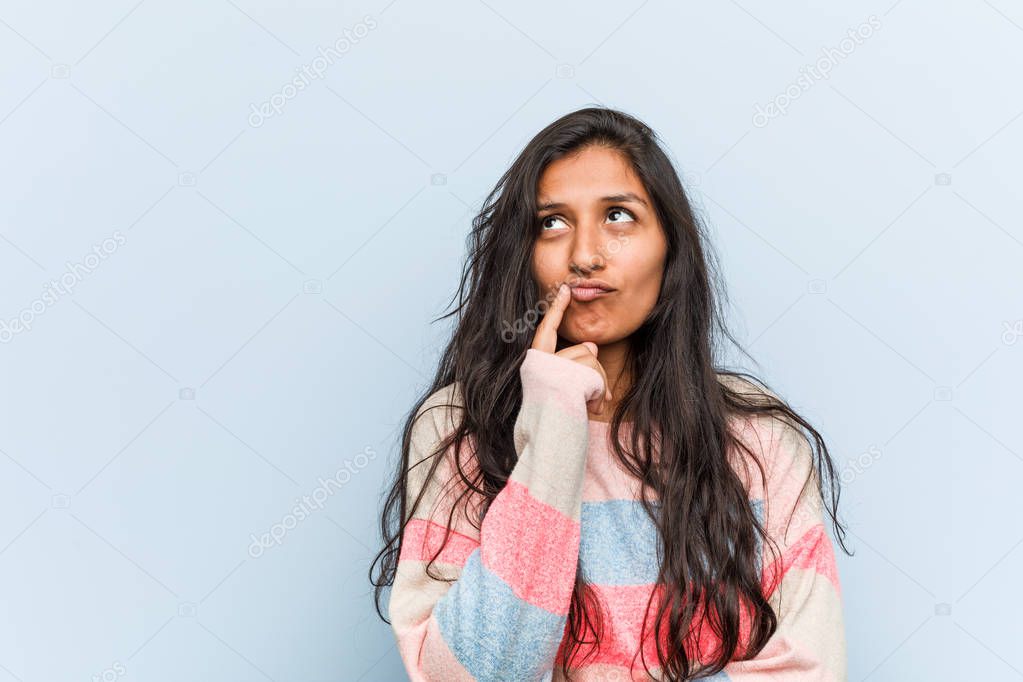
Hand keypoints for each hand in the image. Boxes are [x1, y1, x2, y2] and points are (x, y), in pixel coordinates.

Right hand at [530, 283, 612, 413]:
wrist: (547, 443)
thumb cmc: (556, 419)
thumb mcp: (565, 389)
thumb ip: (574, 364)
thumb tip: (591, 345)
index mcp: (535, 364)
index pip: (546, 330)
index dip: (557, 309)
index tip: (566, 289)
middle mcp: (540, 364)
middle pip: (584, 352)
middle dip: (595, 374)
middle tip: (590, 400)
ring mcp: (554, 371)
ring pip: (593, 364)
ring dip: (599, 388)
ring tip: (589, 409)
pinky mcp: (568, 380)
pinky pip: (596, 377)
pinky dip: (600, 394)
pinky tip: (592, 410)